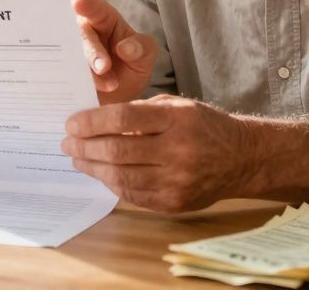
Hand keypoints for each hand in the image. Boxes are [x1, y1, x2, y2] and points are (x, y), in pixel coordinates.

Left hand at [61, 94, 254, 212]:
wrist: (241, 158)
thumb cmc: (203, 126)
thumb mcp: (177, 106)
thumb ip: (140, 111)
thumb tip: (95, 121)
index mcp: (177, 119)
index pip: (124, 118)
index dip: (92, 121)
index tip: (72, 123)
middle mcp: (178, 150)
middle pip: (118, 149)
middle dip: (85, 146)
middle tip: (67, 142)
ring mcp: (177, 180)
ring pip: (121, 176)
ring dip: (92, 167)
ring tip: (77, 158)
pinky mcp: (175, 203)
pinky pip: (133, 194)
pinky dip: (111, 183)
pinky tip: (100, 172)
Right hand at [73, 0, 156, 103]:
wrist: (119, 98)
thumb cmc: (130, 68)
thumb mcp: (145, 57)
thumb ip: (142, 49)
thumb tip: (126, 48)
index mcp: (104, 20)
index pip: (95, 8)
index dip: (86, 4)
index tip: (79, 1)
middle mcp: (83, 33)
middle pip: (81, 36)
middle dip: (93, 52)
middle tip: (104, 68)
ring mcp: (70, 53)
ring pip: (71, 58)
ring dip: (89, 73)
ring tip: (109, 85)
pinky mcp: (63, 73)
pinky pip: (62, 75)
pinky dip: (74, 84)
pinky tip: (87, 91)